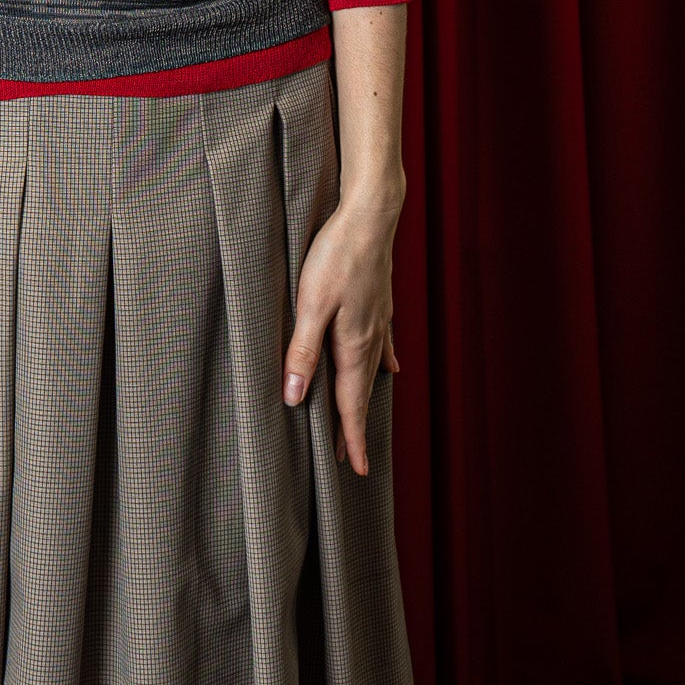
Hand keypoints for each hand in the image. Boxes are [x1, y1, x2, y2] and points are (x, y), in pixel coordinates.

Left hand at [281, 193, 401, 475]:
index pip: (350, 403)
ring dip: (365, 396)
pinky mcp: (379, 300)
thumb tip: (294, 397)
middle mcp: (371, 337)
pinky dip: (383, 361)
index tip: (357, 469)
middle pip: (362, 391)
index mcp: (353, 344)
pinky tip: (390, 368)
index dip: (351, 438)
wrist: (370, 215)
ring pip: (372, 368)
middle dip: (356, 425)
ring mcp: (379, 318)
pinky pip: (383, 343)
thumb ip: (302, 351)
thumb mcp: (310, 303)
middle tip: (354, 459)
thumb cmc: (336, 255)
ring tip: (362, 418)